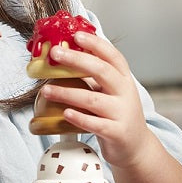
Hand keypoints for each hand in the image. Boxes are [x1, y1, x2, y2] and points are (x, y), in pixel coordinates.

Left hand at [36, 29, 152, 169]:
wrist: (136, 146)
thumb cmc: (117, 114)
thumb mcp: (112, 91)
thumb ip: (95, 77)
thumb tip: (65, 58)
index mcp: (123, 79)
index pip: (112, 56)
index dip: (95, 44)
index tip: (76, 35)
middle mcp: (125, 93)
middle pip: (102, 71)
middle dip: (77, 60)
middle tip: (55, 54)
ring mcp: (122, 113)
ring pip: (93, 99)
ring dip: (67, 93)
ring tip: (46, 89)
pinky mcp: (116, 132)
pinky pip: (96, 124)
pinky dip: (79, 118)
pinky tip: (65, 113)